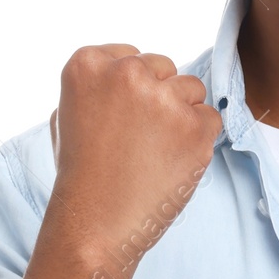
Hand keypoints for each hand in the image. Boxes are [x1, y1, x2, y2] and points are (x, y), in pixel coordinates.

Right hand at [47, 43, 220, 260]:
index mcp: (88, 64)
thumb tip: (130, 68)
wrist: (95, 223)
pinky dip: (199, 139)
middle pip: (164, 67)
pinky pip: (211, 118)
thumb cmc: (82, 174)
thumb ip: (98, 84)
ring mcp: (163, 97)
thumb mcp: (68, 113)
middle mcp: (126, 72)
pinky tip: (172, 162)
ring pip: (192, 88)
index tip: (121, 118)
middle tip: (139, 139)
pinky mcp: (194, 125)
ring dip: (182, 116)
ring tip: (155, 152)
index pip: (131, 55)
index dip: (132, 89)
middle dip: (159, 97)